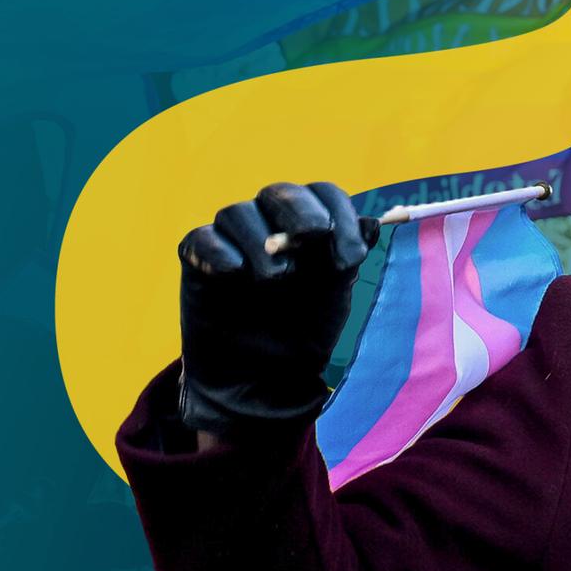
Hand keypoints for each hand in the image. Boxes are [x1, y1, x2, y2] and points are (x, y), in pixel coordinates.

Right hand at [177, 181, 378, 436]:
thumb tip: (374, 223)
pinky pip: (202, 240)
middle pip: (279, 193)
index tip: (353, 253)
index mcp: (308, 223)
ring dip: (261, 242)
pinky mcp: (197, 260)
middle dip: (301, 211)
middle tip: (315, 234)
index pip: (322, 194)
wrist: (264, 377)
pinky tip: (235, 273)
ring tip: (276, 279)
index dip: (340, 214)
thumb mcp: (335, 294)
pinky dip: (219, 253)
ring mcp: (231, 239)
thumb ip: (349, 258)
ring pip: (238, 214)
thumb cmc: (304, 329)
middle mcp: (269, 222)